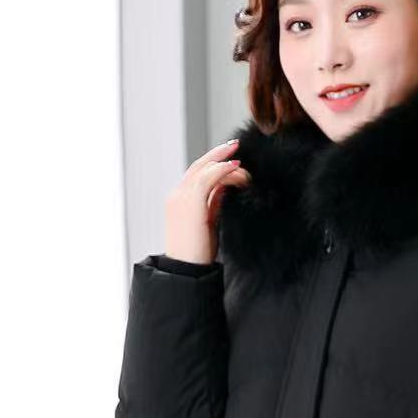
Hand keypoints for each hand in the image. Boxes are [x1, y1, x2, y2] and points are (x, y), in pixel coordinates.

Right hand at [165, 137, 251, 265]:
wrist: (186, 271)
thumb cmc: (198, 253)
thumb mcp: (208, 223)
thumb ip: (214, 203)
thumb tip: (226, 188)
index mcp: (178, 201)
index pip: (196, 174)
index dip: (213, 164)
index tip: (231, 159)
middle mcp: (176, 195)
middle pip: (198, 166)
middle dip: (217, 154)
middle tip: (235, 146)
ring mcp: (180, 198)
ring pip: (203, 169)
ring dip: (223, 162)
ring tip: (241, 163)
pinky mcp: (189, 203)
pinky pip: (207, 178)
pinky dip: (222, 170)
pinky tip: (236, 169)